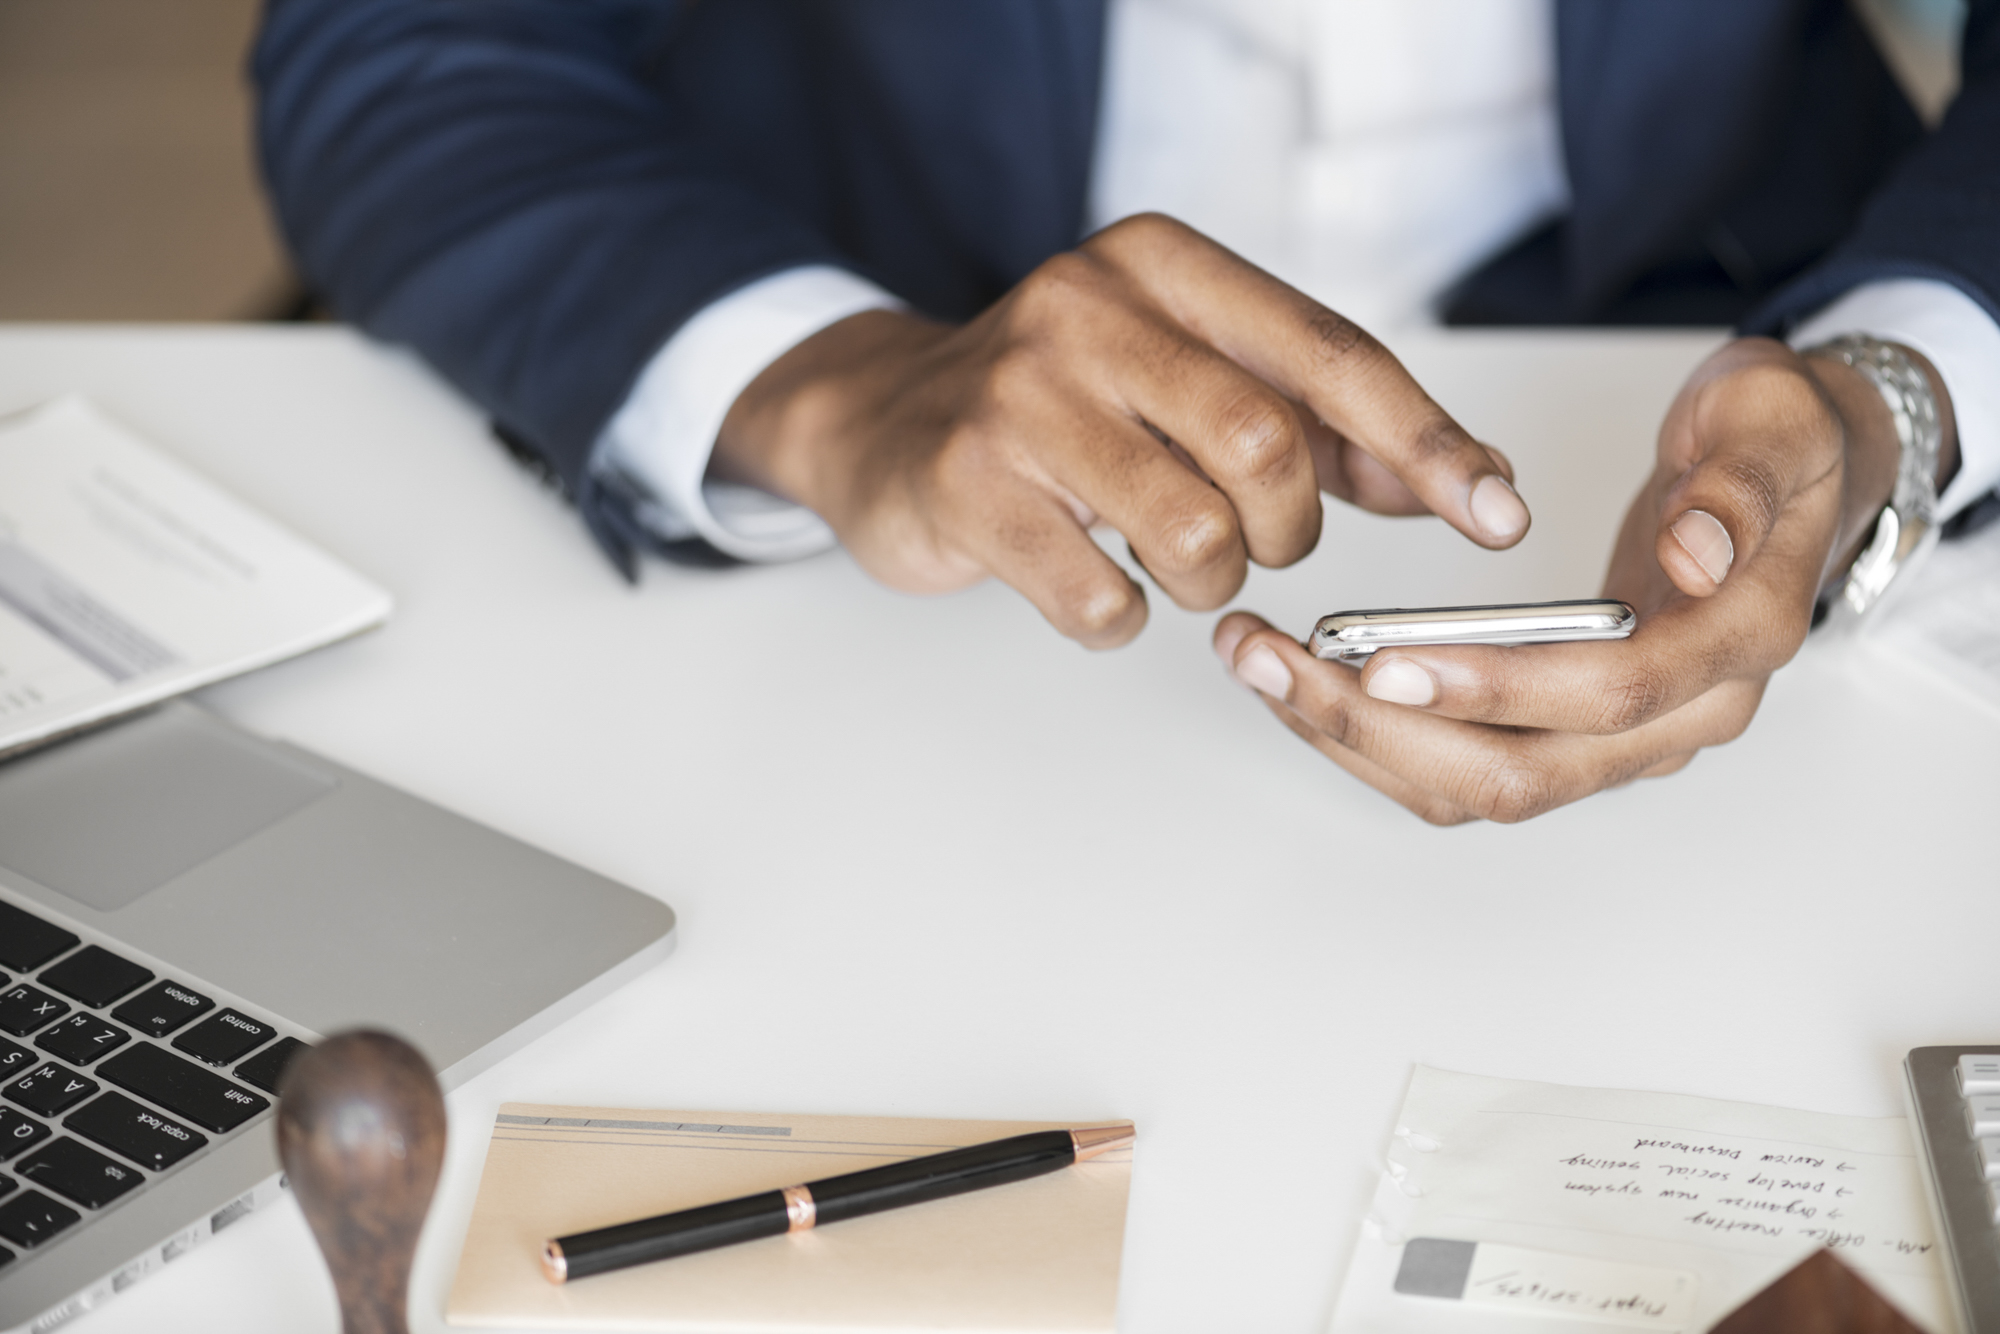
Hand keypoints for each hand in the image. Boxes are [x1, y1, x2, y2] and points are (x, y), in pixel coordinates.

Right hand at [712, 213, 1529, 647]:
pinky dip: (1119, 619)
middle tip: (1250, 542)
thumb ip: (1319, 421)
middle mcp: (1085, 309)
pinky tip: (1090, 582)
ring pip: (1194, 536)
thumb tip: (1460, 479)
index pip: (1329, 355)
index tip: (1495, 514)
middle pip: (1267, 451)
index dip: (1427, 444)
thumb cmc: (1062, 405)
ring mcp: (1016, 397)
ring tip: (1163, 561)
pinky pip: (1102, 600)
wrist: (882, 423)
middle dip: (1284, 532)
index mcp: (1160, 264)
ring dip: (1206, 583)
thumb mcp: (1189, 376)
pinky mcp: (964, 485)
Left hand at [1216, 336, 1958, 822]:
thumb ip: (1735, 486)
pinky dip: (1378, 735)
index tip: (1386, 661)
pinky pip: (1466, 764)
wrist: (1791, 475)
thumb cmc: (1775, 443)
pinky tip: (1306, 681)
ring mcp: (1625, 737)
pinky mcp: (1572, 729)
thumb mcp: (1771, 420)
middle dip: (1381, 729)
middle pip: (1520, 772)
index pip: (1610, 697)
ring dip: (1358, 740)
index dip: (1497, 688)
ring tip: (1259, 665)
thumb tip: (1695, 554)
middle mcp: (1683, 716)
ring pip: (1478, 785)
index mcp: (1736, 644)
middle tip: (1272, 661)